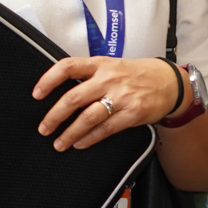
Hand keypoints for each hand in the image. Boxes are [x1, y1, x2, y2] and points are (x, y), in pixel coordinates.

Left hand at [33, 56, 182, 150]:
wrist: (171, 82)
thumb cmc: (138, 74)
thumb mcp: (113, 65)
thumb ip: (90, 74)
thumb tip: (60, 89)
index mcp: (101, 64)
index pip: (68, 66)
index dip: (48, 80)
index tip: (36, 94)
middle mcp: (109, 79)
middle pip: (73, 98)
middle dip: (54, 116)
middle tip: (43, 128)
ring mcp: (121, 97)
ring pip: (87, 118)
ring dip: (69, 133)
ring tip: (59, 143)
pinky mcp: (132, 114)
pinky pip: (105, 129)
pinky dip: (90, 138)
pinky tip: (80, 143)